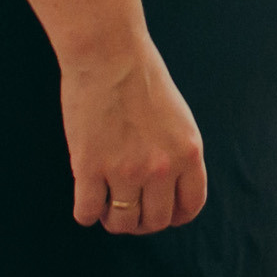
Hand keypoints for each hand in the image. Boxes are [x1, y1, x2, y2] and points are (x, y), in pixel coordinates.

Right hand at [62, 40, 206, 235]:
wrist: (108, 53)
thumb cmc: (141, 78)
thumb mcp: (177, 118)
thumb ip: (176, 154)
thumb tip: (165, 191)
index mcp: (189, 152)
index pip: (190, 207)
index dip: (174, 216)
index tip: (159, 210)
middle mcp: (161, 167)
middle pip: (155, 222)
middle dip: (141, 221)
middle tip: (128, 207)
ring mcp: (125, 170)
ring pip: (122, 223)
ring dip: (113, 218)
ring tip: (106, 202)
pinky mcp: (90, 168)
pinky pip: (87, 213)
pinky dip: (86, 212)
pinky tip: (86, 196)